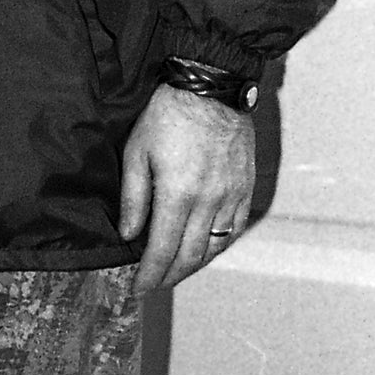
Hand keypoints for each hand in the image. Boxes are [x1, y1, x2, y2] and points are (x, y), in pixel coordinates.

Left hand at [118, 83, 255, 293]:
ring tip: (176, 271)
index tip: (139, 288)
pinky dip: (219, 246)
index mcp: (178, 194)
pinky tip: (206, 249)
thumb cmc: (169, 113)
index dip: (150, 275)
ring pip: (214, 248)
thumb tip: (129, 234)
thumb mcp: (137, 150)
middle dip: (170, 276)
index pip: (163, 250)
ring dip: (194, 266)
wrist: (211, 86)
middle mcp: (208, 201)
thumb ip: (133, 196)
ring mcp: (231, 196)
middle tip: (155, 284)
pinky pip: (235, 230)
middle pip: (190, 256)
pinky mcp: (245, 188)